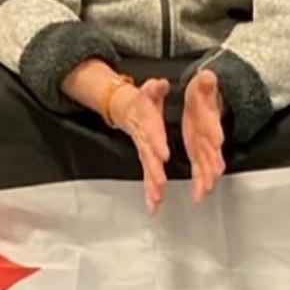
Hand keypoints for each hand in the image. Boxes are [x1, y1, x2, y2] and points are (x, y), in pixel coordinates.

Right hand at [109, 76, 170, 214]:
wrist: (126, 109)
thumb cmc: (142, 101)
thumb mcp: (149, 90)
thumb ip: (155, 88)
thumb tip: (161, 83)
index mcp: (147, 123)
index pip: (152, 132)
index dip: (157, 142)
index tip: (163, 154)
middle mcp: (145, 140)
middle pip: (149, 157)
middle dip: (154, 171)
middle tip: (160, 184)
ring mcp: (144, 152)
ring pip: (148, 171)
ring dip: (152, 186)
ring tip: (156, 200)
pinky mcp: (146, 159)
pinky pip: (148, 177)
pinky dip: (150, 193)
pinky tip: (153, 206)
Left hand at [183, 69, 225, 203]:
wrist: (209, 101)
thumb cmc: (204, 93)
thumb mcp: (202, 84)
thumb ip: (205, 82)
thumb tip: (208, 76)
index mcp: (208, 118)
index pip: (212, 126)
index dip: (213, 134)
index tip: (215, 144)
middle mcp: (210, 135)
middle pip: (212, 151)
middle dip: (211, 165)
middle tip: (209, 179)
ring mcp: (206, 146)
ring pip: (208, 165)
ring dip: (206, 178)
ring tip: (203, 192)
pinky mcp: (201, 153)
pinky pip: (202, 169)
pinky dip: (202, 182)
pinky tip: (200, 193)